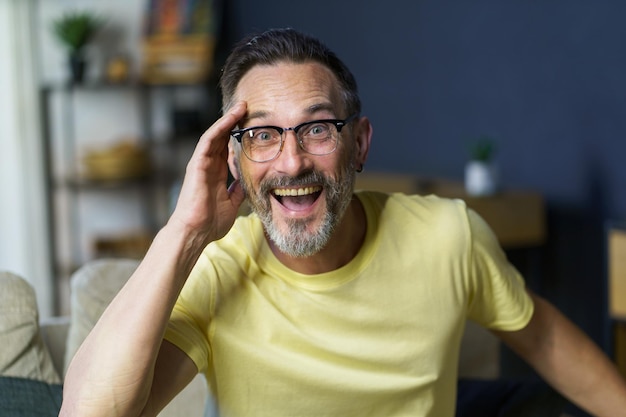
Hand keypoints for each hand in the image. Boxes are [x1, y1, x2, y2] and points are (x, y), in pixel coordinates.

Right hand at [169, 102, 246, 245]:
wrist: (196, 232)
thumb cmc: (210, 222)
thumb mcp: (232, 203)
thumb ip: (238, 190)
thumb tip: (247, 183)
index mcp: (216, 174)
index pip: (228, 149)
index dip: (239, 136)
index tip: (253, 126)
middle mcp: (209, 166)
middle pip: (222, 138)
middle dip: (235, 122)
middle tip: (249, 108)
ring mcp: (202, 163)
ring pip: (215, 135)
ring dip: (228, 120)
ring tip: (242, 107)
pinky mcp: (197, 164)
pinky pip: (208, 141)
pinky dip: (218, 128)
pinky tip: (230, 118)